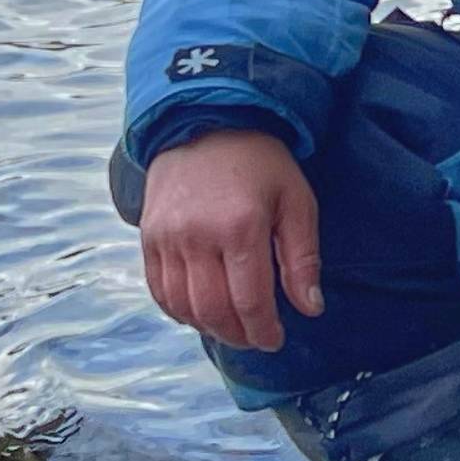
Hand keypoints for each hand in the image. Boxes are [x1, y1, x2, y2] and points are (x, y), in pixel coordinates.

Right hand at [140, 127, 324, 351]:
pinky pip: (158, 289)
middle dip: (238, 335)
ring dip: (208, 327)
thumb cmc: (260, 162)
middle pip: (214, 310)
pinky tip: (198, 312)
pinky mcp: (148, 235)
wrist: (206, 120)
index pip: (250, 301)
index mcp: (241, 228)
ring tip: (230, 328)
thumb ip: (302, 258)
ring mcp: (167, 237)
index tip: (275, 340)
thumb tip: (311, 309)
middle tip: (254, 339)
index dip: (263, 331)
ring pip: (182, 306)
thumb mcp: (296, 201)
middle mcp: (198, 236)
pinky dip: (177, 310)